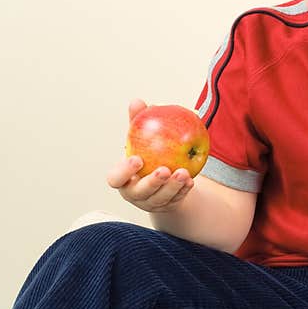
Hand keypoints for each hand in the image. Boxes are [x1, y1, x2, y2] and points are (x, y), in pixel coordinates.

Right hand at [106, 98, 195, 212]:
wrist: (163, 174)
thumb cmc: (147, 150)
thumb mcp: (141, 136)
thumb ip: (138, 120)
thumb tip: (137, 101)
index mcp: (122, 178)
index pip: (116, 178)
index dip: (124, 172)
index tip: (137, 159)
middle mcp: (133, 193)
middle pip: (139, 192)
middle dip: (151, 183)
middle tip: (164, 170)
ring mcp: (150, 203)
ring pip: (160, 199)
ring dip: (172, 187)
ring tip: (184, 173)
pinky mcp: (167, 206)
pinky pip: (175, 200)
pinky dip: (183, 191)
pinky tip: (191, 181)